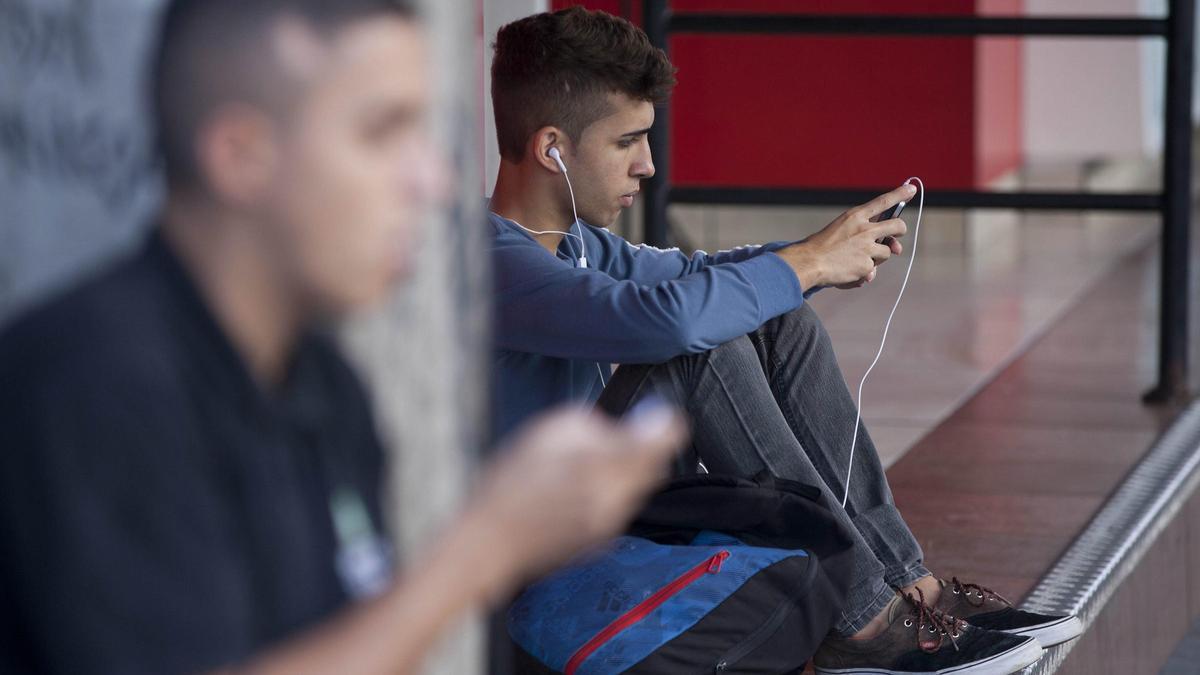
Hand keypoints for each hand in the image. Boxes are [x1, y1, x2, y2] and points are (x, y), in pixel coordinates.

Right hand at [465, 405, 687, 593]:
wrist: (491, 541)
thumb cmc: (514, 480)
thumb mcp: (552, 433)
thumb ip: (597, 428)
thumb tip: (628, 429)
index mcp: (608, 464)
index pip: (663, 441)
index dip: (666, 425)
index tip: (658, 416)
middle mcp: (619, 498)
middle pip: (653, 468)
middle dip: (643, 450)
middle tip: (615, 437)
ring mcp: (612, 525)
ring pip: (635, 490)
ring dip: (622, 474)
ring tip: (581, 468)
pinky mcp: (601, 544)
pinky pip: (617, 511)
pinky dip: (606, 497)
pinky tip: (571, 495)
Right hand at [774, 183, 914, 289]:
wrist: (809, 262)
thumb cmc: (822, 247)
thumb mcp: (841, 229)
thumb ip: (864, 235)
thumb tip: (890, 250)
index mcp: (855, 216)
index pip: (883, 201)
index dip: (900, 194)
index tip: (911, 189)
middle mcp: (864, 229)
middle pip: (897, 226)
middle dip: (900, 231)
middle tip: (895, 237)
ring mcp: (867, 247)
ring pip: (887, 251)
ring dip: (877, 257)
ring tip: (856, 260)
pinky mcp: (867, 264)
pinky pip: (873, 270)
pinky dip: (863, 273)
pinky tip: (848, 272)